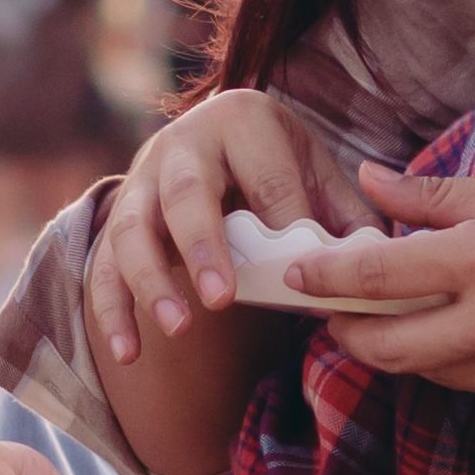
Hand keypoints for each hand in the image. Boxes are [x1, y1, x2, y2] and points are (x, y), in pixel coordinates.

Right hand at [89, 90, 376, 363]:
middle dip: (203, 247)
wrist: (212, 136)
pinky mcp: (119, 216)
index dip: (286, 227)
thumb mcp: (316, 172)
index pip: (268, 179)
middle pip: (186, 193)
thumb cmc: (274, 164)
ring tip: (177, 328)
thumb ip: (345, 217)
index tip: (306, 278)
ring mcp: (142, 179)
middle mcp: (184, 143)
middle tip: (221, 300)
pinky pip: (104, 263)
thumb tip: (371, 269)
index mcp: (244, 120)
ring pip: (132, 229)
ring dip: (151, 281)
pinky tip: (127, 353)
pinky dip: (110, 310)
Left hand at [286, 163, 474, 394]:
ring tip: (384, 322)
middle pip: (390, 350)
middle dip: (348, 335)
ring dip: (398, 352)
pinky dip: (452, 361)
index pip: (380, 276)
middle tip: (331, 316)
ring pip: (432, 373)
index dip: (326, 278)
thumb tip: (370, 180)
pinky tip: (449, 334)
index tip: (296, 274)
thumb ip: (438, 196)